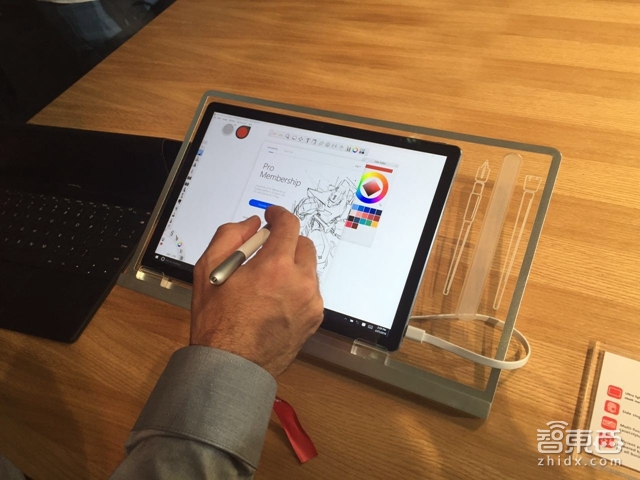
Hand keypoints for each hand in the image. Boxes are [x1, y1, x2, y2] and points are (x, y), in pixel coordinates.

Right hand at [190, 206, 323, 376]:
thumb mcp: (209, 269)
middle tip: (266, 251)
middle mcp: (300, 282)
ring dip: (293, 265)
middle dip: (287, 241)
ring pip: (309, 268)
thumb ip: (230, 236)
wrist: (232, 365)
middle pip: (304, 244)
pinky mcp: (315, 318)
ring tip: (268, 281)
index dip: (279, 215)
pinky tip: (276, 300)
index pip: (289, 225)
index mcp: (275, 267)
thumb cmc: (217, 320)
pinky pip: (311, 291)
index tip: (271, 216)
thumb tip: (252, 224)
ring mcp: (311, 302)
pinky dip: (297, 287)